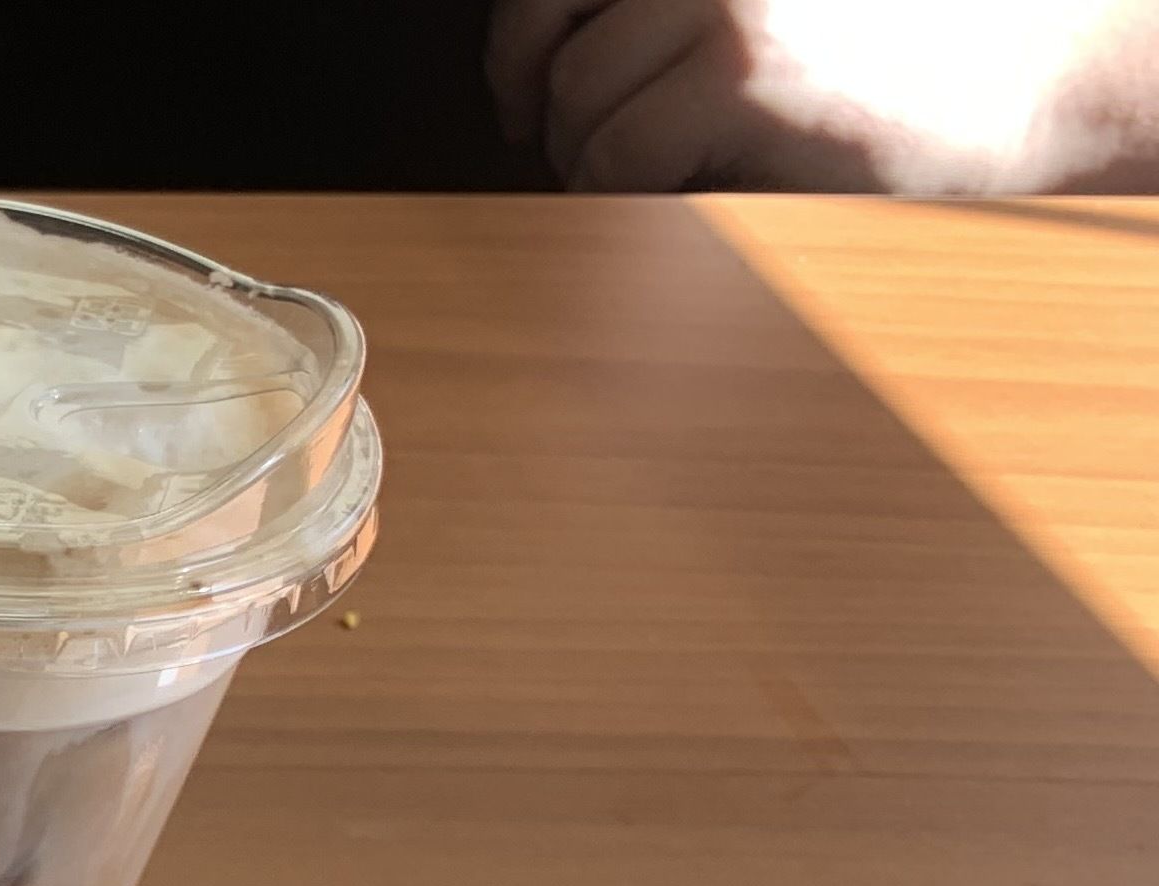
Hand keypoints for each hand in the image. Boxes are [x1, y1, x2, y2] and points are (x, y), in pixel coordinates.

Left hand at [487, 0, 1158, 190]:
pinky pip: (615, 155)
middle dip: (531, 94)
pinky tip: (673, 190)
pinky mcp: (741, 78)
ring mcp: (723, 0)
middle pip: (545, 21)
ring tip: (634, 174)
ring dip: (584, 154)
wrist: (1038, 72)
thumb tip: (553, 61)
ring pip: (575, 98)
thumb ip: (684, 7)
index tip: (523, 85)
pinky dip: (622, 189)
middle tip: (549, 142)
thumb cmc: (909, 40)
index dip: (524, 33)